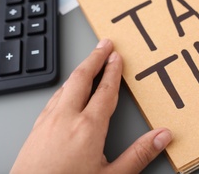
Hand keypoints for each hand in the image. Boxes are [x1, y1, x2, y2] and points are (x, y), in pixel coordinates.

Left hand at [11, 39, 171, 173]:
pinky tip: (66, 91)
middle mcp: (66, 118)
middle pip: (81, 78)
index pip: (105, 90)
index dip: (113, 71)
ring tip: (88, 63)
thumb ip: (139, 154)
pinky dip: (65, 87)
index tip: (117, 56)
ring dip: (79, 70)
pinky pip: (53, 98)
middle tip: (103, 44)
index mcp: (88, 127)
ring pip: (65, 86)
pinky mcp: (36, 129)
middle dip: (94, 58)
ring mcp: (48, 121)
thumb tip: (162, 136)